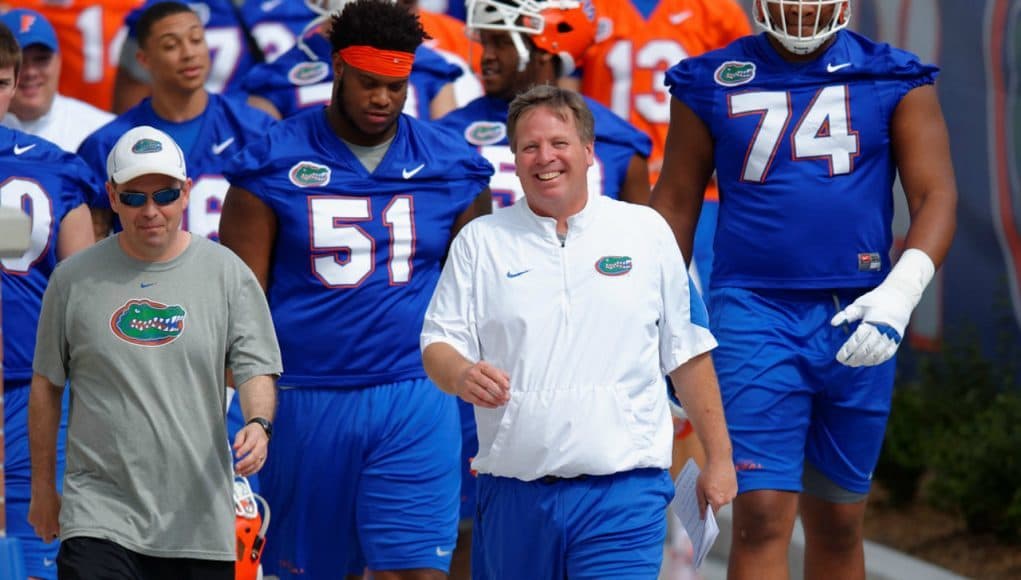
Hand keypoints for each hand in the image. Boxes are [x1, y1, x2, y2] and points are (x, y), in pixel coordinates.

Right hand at [29, 486, 61, 542]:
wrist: (44, 493)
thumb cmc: (57, 500)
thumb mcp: (64, 511)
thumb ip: (64, 520)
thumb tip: (70, 523)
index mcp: (56, 528)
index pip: (59, 537)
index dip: (60, 533)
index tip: (61, 530)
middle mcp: (46, 530)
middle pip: (47, 540)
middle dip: (50, 536)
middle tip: (53, 530)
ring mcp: (37, 526)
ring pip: (39, 533)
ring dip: (43, 530)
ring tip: (47, 521)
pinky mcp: (31, 521)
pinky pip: (34, 524)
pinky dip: (37, 521)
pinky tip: (41, 513)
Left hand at [233, 423, 269, 476]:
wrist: (261, 431)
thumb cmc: (250, 432)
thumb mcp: (242, 432)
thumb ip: (238, 440)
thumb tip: (235, 447)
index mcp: (256, 436)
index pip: (250, 444)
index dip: (243, 451)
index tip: (236, 456)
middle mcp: (262, 445)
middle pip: (255, 455)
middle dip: (245, 462)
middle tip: (236, 467)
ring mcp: (264, 452)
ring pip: (257, 462)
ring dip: (247, 469)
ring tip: (238, 472)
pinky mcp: (263, 458)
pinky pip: (259, 466)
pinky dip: (251, 472)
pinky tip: (244, 474)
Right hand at [455, 361, 509, 408]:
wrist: (460, 375)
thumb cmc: (477, 373)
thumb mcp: (487, 369)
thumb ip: (499, 373)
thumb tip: (507, 379)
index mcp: (481, 366)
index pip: (492, 373)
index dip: (501, 380)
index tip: (507, 386)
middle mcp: (473, 374)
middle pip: (488, 384)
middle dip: (499, 392)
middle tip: (506, 397)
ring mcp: (468, 384)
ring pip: (483, 394)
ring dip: (494, 400)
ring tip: (502, 402)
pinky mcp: (465, 394)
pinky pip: (478, 401)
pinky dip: (488, 404)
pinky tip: (494, 405)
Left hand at [695, 458, 736, 518]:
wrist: (720, 460)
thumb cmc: (708, 473)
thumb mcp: (699, 489)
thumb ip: (701, 504)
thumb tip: (702, 516)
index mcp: (716, 501)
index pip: (712, 514)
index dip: (707, 513)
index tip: (705, 513)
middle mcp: (726, 500)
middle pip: (718, 505)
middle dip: (712, 500)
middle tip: (708, 489)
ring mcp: (732, 494)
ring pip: (724, 499)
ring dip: (719, 494)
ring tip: (715, 483)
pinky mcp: (736, 489)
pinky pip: (729, 493)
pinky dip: (725, 489)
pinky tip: (720, 481)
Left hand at [831, 248, 935, 366]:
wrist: (899, 298)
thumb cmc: (876, 300)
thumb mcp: (860, 304)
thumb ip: (847, 314)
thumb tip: (833, 323)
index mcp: (873, 319)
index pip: (858, 338)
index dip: (848, 349)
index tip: (839, 356)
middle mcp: (884, 329)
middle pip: (867, 348)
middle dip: (854, 357)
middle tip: (844, 362)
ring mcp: (892, 336)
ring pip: (877, 353)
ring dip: (864, 361)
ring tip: (853, 363)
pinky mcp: (898, 340)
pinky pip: (888, 354)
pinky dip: (877, 360)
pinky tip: (867, 362)